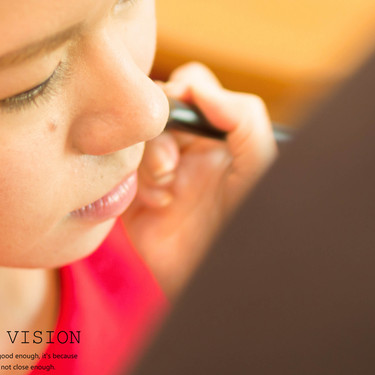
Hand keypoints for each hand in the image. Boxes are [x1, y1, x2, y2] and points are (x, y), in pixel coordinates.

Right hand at [122, 62, 276, 299]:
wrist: (226, 287)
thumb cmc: (253, 230)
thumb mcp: (261, 168)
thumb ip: (243, 118)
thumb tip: (199, 88)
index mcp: (216, 137)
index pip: (189, 89)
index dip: (180, 93)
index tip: (179, 113)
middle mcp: (186, 151)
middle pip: (153, 113)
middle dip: (157, 134)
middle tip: (169, 167)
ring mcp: (158, 176)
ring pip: (131, 141)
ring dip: (146, 163)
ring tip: (165, 194)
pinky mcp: (133, 203)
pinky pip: (114, 175)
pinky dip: (130, 185)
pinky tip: (154, 208)